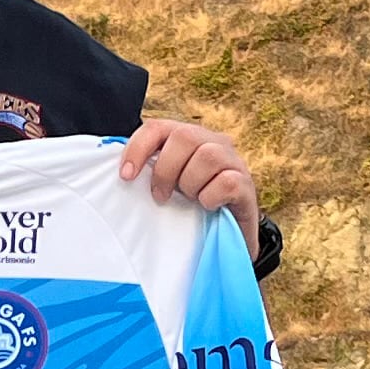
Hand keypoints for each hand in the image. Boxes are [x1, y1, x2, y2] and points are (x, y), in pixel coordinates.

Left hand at [120, 117, 261, 248]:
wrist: (227, 241)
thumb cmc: (191, 211)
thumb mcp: (167, 188)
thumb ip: (150, 173)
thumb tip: (123, 174)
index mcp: (188, 139)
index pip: (158, 127)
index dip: (138, 148)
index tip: (126, 176)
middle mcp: (213, 142)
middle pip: (184, 136)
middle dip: (166, 170)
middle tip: (162, 196)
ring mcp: (233, 162)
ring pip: (208, 156)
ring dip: (191, 184)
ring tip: (191, 200)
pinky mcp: (246, 184)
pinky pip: (226, 181)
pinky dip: (211, 197)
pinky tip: (208, 207)